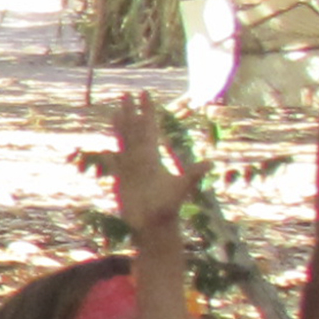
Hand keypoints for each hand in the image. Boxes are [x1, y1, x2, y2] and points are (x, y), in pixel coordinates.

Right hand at [106, 93, 192, 235]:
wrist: (154, 226)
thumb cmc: (167, 208)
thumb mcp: (181, 188)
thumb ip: (192, 175)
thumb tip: (210, 163)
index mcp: (152, 157)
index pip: (149, 128)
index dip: (147, 111)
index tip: (144, 94)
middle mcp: (142, 159)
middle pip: (134, 130)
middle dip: (130, 112)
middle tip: (126, 93)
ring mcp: (131, 168)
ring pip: (124, 142)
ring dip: (119, 127)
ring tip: (114, 112)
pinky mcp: (122, 180)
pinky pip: (115, 163)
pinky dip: (110, 155)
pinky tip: (107, 150)